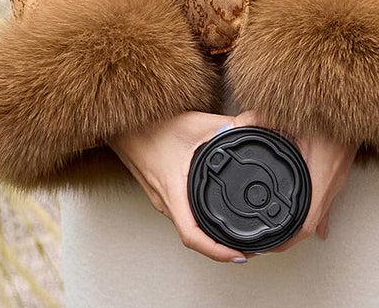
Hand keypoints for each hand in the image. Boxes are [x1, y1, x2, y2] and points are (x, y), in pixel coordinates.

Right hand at [108, 111, 243, 263]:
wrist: (123, 124)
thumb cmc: (151, 125)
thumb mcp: (195, 123)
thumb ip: (227, 124)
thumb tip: (256, 122)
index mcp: (173, 191)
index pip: (193, 236)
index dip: (217, 252)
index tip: (239, 256)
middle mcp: (167, 202)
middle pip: (196, 239)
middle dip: (224, 248)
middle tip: (253, 248)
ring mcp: (163, 200)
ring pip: (190, 229)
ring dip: (214, 237)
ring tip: (240, 238)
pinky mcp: (164, 194)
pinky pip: (185, 216)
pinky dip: (203, 223)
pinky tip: (216, 217)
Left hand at [230, 110, 356, 253]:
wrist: (353, 99)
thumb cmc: (328, 107)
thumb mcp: (290, 113)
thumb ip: (259, 119)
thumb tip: (233, 126)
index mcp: (320, 175)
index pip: (305, 225)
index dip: (285, 241)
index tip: (266, 247)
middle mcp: (331, 182)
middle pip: (309, 226)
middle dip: (286, 239)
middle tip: (262, 244)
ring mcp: (336, 179)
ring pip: (317, 214)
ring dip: (297, 226)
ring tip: (276, 233)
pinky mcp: (336, 171)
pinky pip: (324, 200)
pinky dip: (310, 211)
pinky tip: (308, 221)